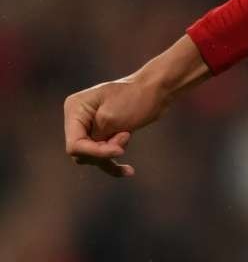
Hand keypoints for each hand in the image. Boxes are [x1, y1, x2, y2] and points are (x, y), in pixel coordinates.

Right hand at [64, 34, 210, 177]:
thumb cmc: (136, 98)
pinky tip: (129, 171)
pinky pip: (103, 156)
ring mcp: (90, 126)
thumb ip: (95, 139)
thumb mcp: (111, 119)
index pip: (74, 144)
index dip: (95, 152)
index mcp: (75, 109)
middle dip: (105, 150)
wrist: (159, 89)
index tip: (119, 150)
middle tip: (126, 135)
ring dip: (113, 152)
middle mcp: (78, 118)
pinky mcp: (104, 133)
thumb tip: (85, 155)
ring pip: (93, 156)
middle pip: (82, 152)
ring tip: (129, 134)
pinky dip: (114, 163)